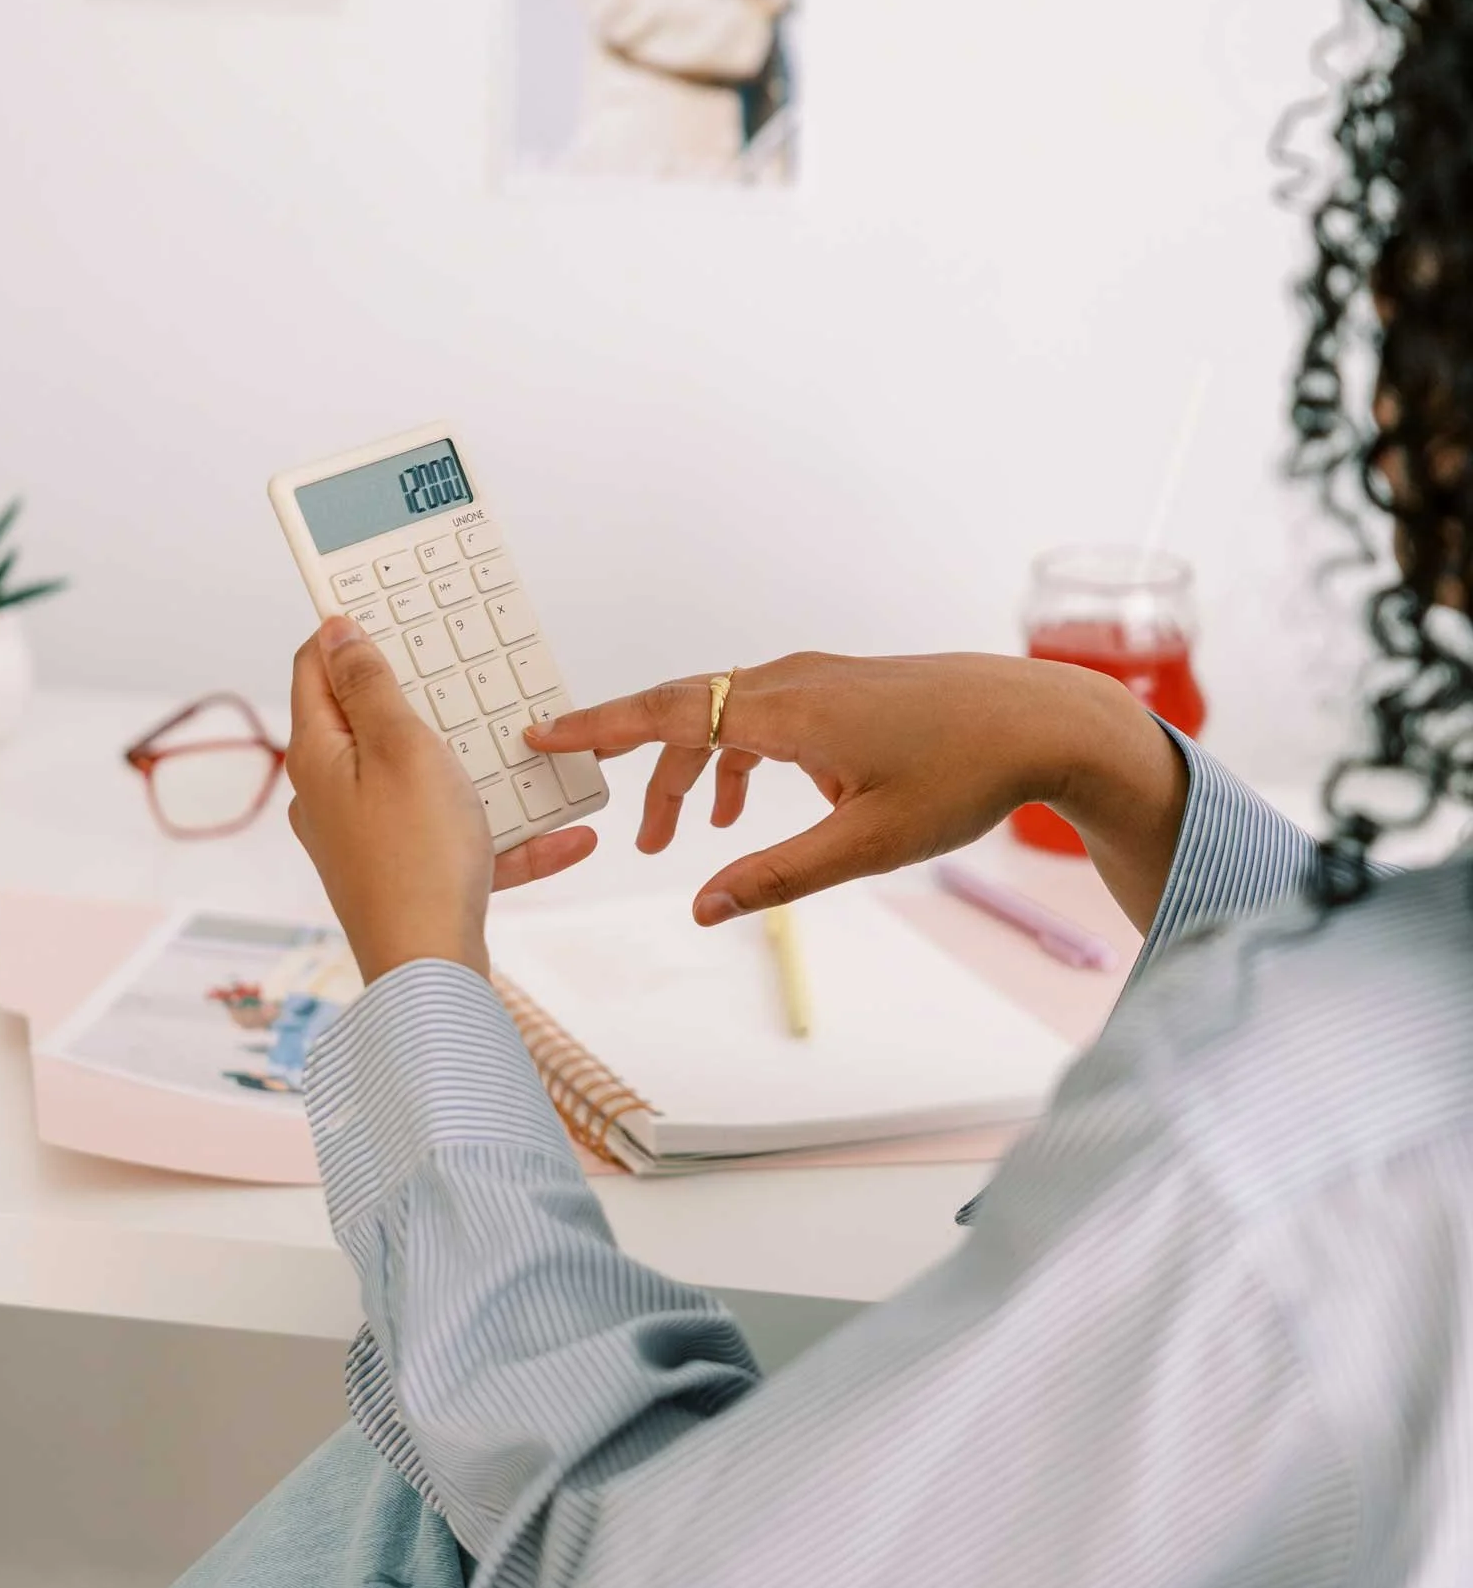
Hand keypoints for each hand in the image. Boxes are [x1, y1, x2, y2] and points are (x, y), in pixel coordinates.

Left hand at [286, 619, 596, 983]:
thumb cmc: (416, 857)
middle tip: (472, 670)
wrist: (432, 973)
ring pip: (428, 783)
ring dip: (484, 771)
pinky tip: (570, 835)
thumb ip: (372, 687)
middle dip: (430, 698)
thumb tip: (337, 632)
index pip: (314, 668)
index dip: (348, 631)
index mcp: (318, 756)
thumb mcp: (402, 748)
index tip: (390, 605)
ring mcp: (368, 839)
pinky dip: (508, 835)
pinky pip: (460, 839)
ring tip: (535, 758)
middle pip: (374, 723)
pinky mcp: (405, 875)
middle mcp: (331, 795)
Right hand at [526, 651, 1188, 932]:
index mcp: (788, 710)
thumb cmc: (964, 775)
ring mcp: (821, 678)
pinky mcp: (845, 687)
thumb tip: (701, 909)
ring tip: (682, 837)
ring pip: (727, 716)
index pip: (667, 712)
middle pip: (687, 713)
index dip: (599, 727)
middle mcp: (795, 681)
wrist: (1044, 720)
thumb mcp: (867, 844)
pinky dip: (741, 758)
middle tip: (603, 809)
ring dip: (695, 771)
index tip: (544, 733)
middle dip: (638, 760)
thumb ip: (777, 877)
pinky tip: (755, 807)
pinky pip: (766, 715)